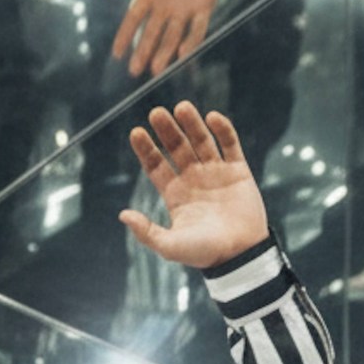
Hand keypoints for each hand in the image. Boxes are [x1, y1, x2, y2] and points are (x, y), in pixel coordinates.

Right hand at [109, 0, 228, 78]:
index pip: (134, 20)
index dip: (125, 37)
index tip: (117, 54)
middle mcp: (166, 4)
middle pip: (152, 34)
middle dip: (143, 53)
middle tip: (134, 71)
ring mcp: (185, 6)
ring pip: (173, 36)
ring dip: (164, 53)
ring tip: (155, 70)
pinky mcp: (204, 4)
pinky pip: (198, 28)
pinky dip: (191, 41)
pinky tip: (182, 54)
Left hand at [121, 104, 267, 270]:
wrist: (240, 255)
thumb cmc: (204, 253)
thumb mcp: (170, 246)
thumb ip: (146, 232)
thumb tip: (122, 215)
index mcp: (175, 194)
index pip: (156, 165)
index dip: (146, 149)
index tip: (136, 133)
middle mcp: (193, 179)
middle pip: (177, 148)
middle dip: (167, 131)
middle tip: (156, 113)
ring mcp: (216, 173)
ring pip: (201, 141)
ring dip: (192, 124)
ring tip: (182, 107)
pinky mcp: (238, 171)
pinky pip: (229, 145)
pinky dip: (222, 130)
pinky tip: (212, 118)